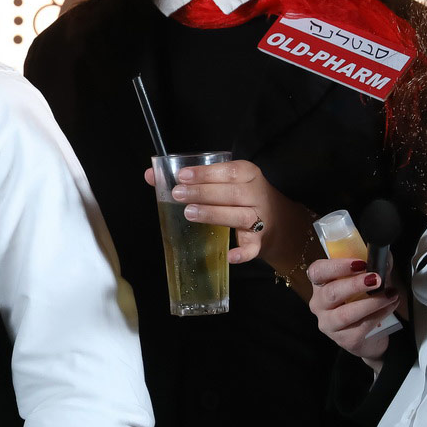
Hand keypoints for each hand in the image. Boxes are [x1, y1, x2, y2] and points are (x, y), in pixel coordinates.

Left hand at [143, 158, 312, 269]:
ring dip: (215, 215)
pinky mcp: (260, 241)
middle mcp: (256, 194)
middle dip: (204, 193)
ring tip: (189, 214)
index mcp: (248, 175)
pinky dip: (243, 253)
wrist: (275, 219)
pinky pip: (253, 247)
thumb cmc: (239, 195)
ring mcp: (261, 218)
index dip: (206, 173)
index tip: (182, 175)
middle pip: (233, 193)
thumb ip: (190, 178)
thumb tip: (151, 174)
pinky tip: (230, 256)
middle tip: (178, 195)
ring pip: (241, 217)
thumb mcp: (222, 181)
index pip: (230, 170)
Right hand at [305, 256, 399, 365]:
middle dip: (355, 284)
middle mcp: (319, 305)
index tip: (360, 263)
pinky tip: (390, 306)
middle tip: (377, 279)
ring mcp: (329, 324)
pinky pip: (361, 326)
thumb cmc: (364, 302)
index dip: (337, 266)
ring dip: (371, 302)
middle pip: (331, 292)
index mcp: (321, 285)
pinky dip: (379, 314)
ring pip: (346, 313)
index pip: (317, 271)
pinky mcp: (344, 339)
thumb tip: (385, 256)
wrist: (371, 336)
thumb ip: (374, 267)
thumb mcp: (368, 281)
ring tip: (391, 294)